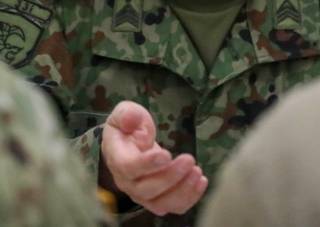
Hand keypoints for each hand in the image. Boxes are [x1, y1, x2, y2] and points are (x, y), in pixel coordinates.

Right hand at [101, 101, 207, 215]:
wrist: (129, 145)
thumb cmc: (128, 127)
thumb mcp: (125, 112)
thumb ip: (127, 114)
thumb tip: (130, 119)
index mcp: (117, 158)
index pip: (128, 168)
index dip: (147, 164)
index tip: (167, 154)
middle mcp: (127, 182)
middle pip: (146, 189)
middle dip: (170, 177)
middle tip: (189, 160)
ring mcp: (141, 194)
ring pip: (160, 203)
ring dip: (182, 191)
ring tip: (197, 172)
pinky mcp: (157, 199)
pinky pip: (172, 206)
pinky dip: (189, 198)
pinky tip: (201, 181)